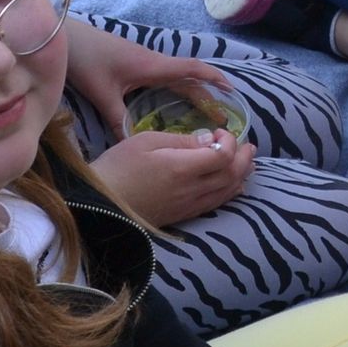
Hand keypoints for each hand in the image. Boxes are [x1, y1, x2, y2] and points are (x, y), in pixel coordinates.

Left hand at [61, 16, 231, 137]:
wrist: (63, 36)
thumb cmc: (85, 59)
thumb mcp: (102, 94)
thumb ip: (118, 120)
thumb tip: (133, 147)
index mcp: (152, 66)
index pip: (191, 69)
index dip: (213, 79)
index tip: (232, 91)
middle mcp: (152, 62)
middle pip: (188, 75)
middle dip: (208, 92)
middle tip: (223, 114)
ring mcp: (143, 61)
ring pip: (176, 75)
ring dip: (193, 89)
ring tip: (206, 110)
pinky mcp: (133, 63)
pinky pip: (163, 76)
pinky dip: (176, 87)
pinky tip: (174, 102)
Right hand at [89, 128, 253, 228]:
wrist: (99, 206)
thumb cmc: (118, 167)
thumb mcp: (145, 141)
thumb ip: (181, 140)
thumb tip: (209, 140)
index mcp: (182, 168)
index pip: (223, 156)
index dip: (229, 142)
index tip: (220, 131)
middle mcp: (191, 190)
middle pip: (231, 175)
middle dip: (244, 158)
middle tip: (248, 144)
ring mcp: (189, 205)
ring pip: (227, 191)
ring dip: (242, 175)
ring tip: (248, 161)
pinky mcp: (183, 215)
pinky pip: (216, 204)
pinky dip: (230, 191)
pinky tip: (234, 184)